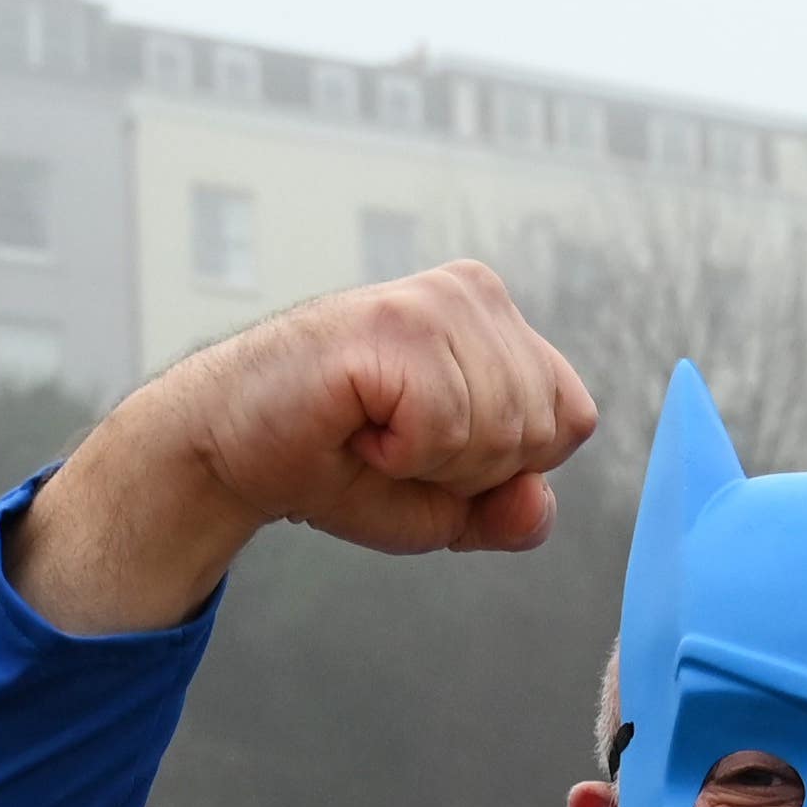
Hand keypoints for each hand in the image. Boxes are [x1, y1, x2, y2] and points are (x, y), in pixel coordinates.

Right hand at [15, 264, 602, 630]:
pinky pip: (448, 427)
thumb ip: (510, 513)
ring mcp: (435, 300)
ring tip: (374, 430)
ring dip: (431, 462)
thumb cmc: (339, 465)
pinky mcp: (393, 322)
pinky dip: (401, 452)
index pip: (571, 419)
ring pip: (500, 430)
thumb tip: (539, 503)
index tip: (433, 451)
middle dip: (470, 470)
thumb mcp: (447, 506)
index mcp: (497, 321)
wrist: (235, 450)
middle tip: (395, 443)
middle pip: (541, 430)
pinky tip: (355, 422)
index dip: (508, 468)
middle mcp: (473, 293)